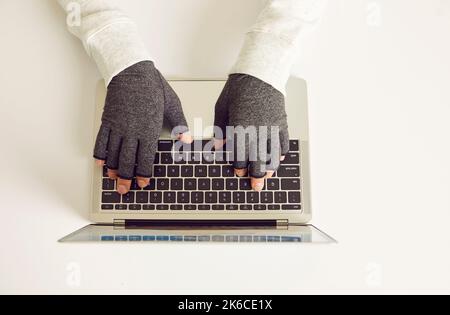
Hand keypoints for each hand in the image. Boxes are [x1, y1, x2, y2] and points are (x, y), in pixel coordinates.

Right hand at [93, 61, 191, 193]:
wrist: (131, 70)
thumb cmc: (153, 86)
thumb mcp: (172, 105)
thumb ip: (179, 125)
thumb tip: (187, 140)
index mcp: (148, 130)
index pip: (145, 159)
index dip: (144, 173)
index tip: (143, 183)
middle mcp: (132, 131)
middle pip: (127, 160)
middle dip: (125, 177)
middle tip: (124, 189)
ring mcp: (118, 126)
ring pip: (112, 153)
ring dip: (112, 168)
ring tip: (112, 179)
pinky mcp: (108, 120)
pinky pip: (101, 140)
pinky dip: (99, 153)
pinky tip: (100, 162)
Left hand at [214, 74, 289, 190]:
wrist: (259, 73)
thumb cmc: (238, 89)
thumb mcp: (222, 108)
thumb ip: (220, 130)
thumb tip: (218, 147)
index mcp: (240, 129)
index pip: (240, 156)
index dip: (239, 167)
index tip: (238, 172)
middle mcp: (258, 131)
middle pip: (258, 161)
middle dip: (256, 176)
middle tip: (255, 186)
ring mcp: (272, 128)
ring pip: (273, 156)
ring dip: (270, 168)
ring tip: (267, 176)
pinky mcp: (282, 123)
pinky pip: (284, 143)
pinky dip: (282, 153)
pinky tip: (279, 158)